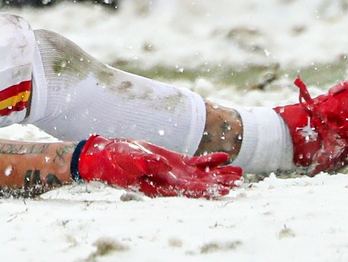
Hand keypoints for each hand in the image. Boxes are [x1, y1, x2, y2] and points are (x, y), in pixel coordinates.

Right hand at [71, 138, 240, 198]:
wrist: (107, 156)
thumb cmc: (115, 162)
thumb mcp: (128, 162)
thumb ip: (145, 164)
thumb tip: (164, 165)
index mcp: (162, 186)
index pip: (189, 191)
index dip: (208, 191)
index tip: (224, 190)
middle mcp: (172, 182)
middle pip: (202, 185)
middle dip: (220, 183)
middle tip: (239, 180)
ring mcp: (175, 172)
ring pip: (203, 175)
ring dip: (220, 173)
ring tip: (239, 172)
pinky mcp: (174, 162)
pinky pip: (196, 163)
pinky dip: (210, 160)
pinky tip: (224, 156)